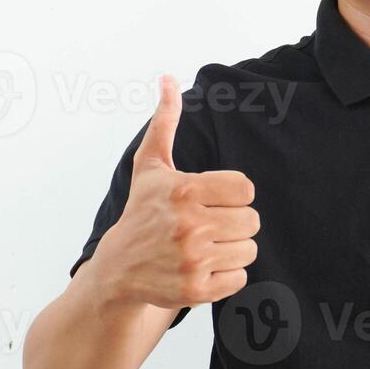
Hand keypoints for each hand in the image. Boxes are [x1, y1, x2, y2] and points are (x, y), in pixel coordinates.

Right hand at [91, 74, 259, 310]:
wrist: (117, 270)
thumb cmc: (142, 212)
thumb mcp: (150, 166)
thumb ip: (165, 122)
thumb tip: (168, 78)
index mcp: (185, 190)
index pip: (246, 190)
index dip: (234, 195)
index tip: (214, 200)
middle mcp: (189, 225)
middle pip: (252, 220)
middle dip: (235, 223)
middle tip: (210, 225)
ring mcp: (193, 260)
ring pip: (249, 249)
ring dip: (233, 248)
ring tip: (206, 246)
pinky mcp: (197, 290)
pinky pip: (240, 278)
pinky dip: (227, 275)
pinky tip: (203, 267)